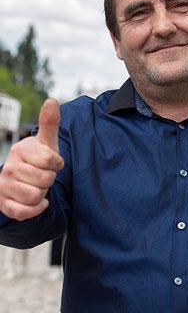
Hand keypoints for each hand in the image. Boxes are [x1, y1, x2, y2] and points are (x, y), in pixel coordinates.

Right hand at [0, 99, 63, 220]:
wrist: (23, 180)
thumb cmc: (38, 159)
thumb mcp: (47, 142)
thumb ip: (49, 123)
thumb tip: (52, 100)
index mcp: (20, 150)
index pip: (51, 161)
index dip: (57, 164)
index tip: (52, 163)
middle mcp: (9, 167)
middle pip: (45, 180)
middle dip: (50, 180)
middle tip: (44, 176)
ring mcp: (4, 186)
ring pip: (35, 196)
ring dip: (43, 194)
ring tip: (39, 187)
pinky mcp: (3, 204)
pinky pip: (24, 212)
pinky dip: (36, 209)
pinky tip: (38, 201)